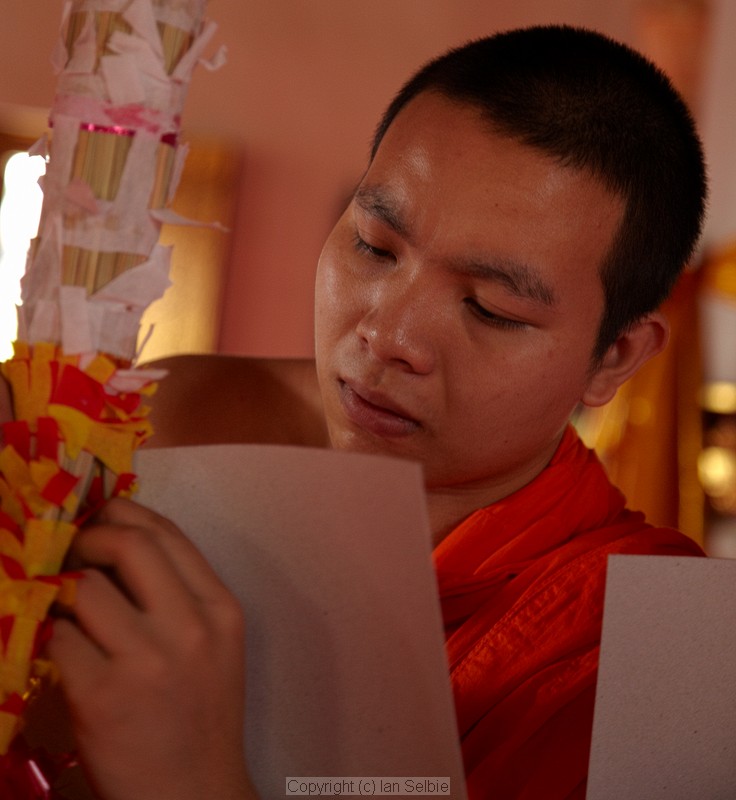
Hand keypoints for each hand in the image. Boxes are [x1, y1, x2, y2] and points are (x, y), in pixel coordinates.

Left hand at [48, 498, 257, 799]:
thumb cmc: (201, 716)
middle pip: (128, 543)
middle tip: (72, 555)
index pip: (168, 532)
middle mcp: (191, 626)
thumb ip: (181, 595)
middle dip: (88, 538)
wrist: (194, 795)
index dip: (123, 513)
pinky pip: (59, 640)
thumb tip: (117, 545)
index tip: (99, 519)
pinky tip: (62, 653)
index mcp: (221, 608)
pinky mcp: (102, 696)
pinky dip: (52, 639)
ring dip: (63, 594)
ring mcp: (147, 660)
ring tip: (65, 612)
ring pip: (85, 589)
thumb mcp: (214, 645)